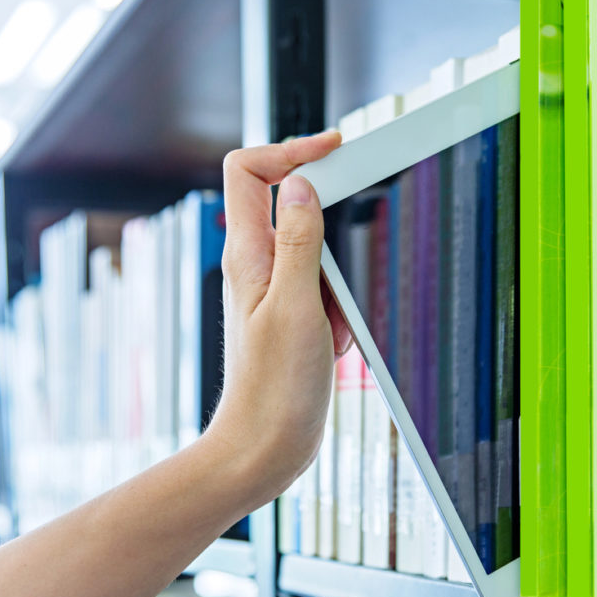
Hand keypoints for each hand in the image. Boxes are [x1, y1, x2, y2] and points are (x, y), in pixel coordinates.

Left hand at [208, 130, 350, 503]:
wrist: (265, 447)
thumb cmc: (275, 387)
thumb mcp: (298, 305)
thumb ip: (299, 241)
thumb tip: (300, 184)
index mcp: (248, 255)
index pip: (249, 170)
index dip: (289, 149)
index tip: (333, 149)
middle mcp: (255, 266)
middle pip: (286, 203)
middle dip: (329, 222)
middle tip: (349, 251)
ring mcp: (273, 291)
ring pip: (313, 251)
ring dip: (339, 279)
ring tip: (334, 320)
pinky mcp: (291, 316)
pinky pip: (324, 290)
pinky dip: (340, 308)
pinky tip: (335, 341)